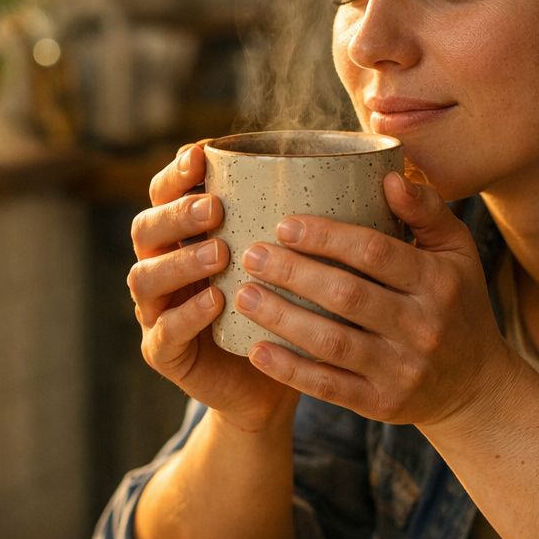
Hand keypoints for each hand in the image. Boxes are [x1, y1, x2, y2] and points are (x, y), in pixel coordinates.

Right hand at [127, 144, 297, 431]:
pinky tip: (216, 300)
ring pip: (145, 278)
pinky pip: (164, 331)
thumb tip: (393, 177)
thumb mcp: (301, 262)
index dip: (176, 173)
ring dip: (180, 262)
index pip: (165, 193)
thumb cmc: (289, 309)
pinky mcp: (164, 353)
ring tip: (220, 253)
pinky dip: (187, 314)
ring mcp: (158, 311)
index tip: (203, 154)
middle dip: (177, 214)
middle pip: (146, 229)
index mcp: (186, 236)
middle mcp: (165, 267)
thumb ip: (323, 221)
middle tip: (215, 207)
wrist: (274, 383)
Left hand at [233, 171, 510, 426]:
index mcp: (438, 282)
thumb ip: (427, 211)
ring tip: (243, 295)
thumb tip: (390, 176)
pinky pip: (329, 386)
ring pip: (331, 342)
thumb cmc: (458, 304)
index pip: (374, 252)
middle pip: (346, 295)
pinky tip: (256, 350)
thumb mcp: (457, 253)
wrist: (476, 387)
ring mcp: (402, 370)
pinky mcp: (382, 404)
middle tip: (250, 255)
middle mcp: (423, 326)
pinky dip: (289, 370)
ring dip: (281, 318)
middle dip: (292, 273)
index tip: (283, 225)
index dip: (325, 237)